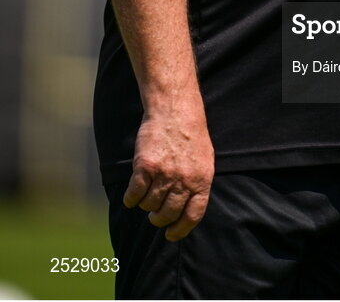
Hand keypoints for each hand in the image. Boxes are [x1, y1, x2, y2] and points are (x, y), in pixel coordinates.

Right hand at [123, 102, 214, 241]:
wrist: (174, 108)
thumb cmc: (190, 133)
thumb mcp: (204, 158)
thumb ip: (197, 182)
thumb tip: (188, 209)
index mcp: (202, 180)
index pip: (192, 216)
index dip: (181, 229)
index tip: (171, 235)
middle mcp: (184, 180)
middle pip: (168, 214)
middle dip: (159, 219)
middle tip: (155, 217)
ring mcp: (164, 174)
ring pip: (150, 205)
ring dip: (146, 205)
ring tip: (145, 198)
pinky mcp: (145, 167)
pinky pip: (134, 194)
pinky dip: (130, 199)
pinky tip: (130, 198)